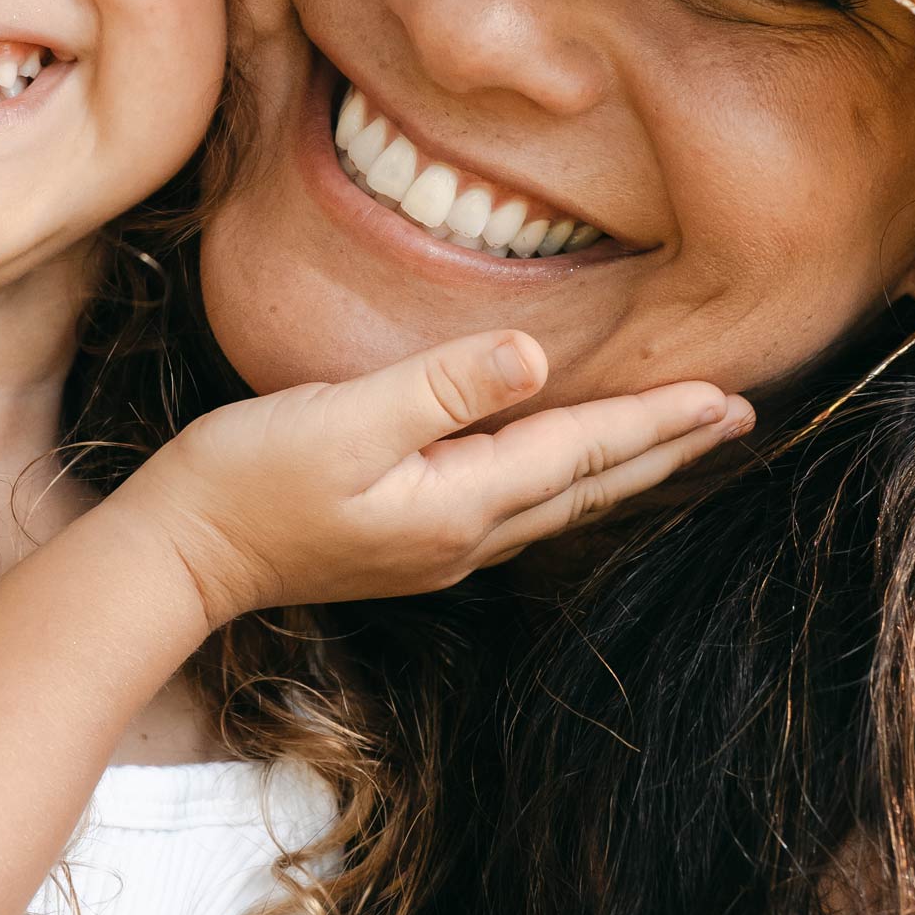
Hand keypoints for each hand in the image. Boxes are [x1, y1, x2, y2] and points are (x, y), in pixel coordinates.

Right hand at [114, 331, 752, 628]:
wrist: (177, 556)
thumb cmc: (246, 479)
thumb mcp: (341, 419)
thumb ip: (440, 387)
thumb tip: (537, 357)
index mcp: (460, 503)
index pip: (583, 451)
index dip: (658, 420)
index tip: (728, 398)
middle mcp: (464, 536)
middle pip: (589, 485)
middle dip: (665, 449)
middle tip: (737, 417)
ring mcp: (439, 547)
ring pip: (560, 501)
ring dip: (625, 468)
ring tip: (676, 439)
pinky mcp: (410, 541)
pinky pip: (520, 507)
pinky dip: (569, 480)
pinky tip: (570, 470)